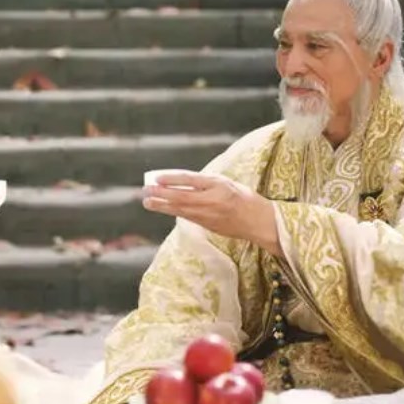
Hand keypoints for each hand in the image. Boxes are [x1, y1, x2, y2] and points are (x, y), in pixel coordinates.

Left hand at [142, 172, 282, 255]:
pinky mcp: (207, 225)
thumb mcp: (225, 183)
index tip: (156, 178)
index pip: (190, 180)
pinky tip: (162, 208)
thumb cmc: (242, 197)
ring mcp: (209, 214)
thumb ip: (204, 182)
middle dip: (161, 194)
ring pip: (180, 209)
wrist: (258, 221)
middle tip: (145, 190)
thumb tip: (179, 181)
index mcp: (218, 185)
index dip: (172, 178)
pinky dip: (172, 211)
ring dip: (161, 205)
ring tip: (147, 202)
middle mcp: (212, 199)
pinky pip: (186, 216)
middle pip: (181, 196)